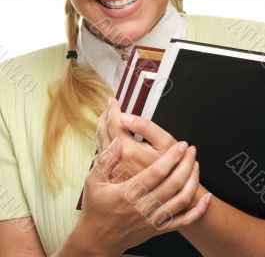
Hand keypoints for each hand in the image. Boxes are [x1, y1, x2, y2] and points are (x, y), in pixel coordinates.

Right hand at [74, 137, 211, 255]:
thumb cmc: (96, 209)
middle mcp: (143, 206)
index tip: (180, 145)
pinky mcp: (157, 228)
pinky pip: (183, 221)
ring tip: (196, 165)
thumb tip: (117, 143)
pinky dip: (198, 211)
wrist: (97, 240)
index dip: (171, 158)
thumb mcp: (93, 181)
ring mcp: (152, 219)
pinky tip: (206, 199)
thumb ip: (105, 160)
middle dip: (186, 164)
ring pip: (181, 200)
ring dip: (192, 181)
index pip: (156, 173)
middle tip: (192, 150)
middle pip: (173, 184)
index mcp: (128, 193)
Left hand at [96, 97, 177, 178]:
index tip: (114, 100)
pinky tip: (108, 137)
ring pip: (100, 143)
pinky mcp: (114, 177)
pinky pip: (102, 154)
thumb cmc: (173, 167)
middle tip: (109, 106)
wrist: (172, 196)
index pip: (113, 122)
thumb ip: (145, 126)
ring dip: (102, 128)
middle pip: (103, 131)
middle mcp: (117, 161)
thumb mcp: (165, 142)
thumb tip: (124, 116)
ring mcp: (114, 170)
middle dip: (105, 116)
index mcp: (128, 150)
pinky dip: (103, 141)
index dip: (113, 108)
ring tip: (106, 118)